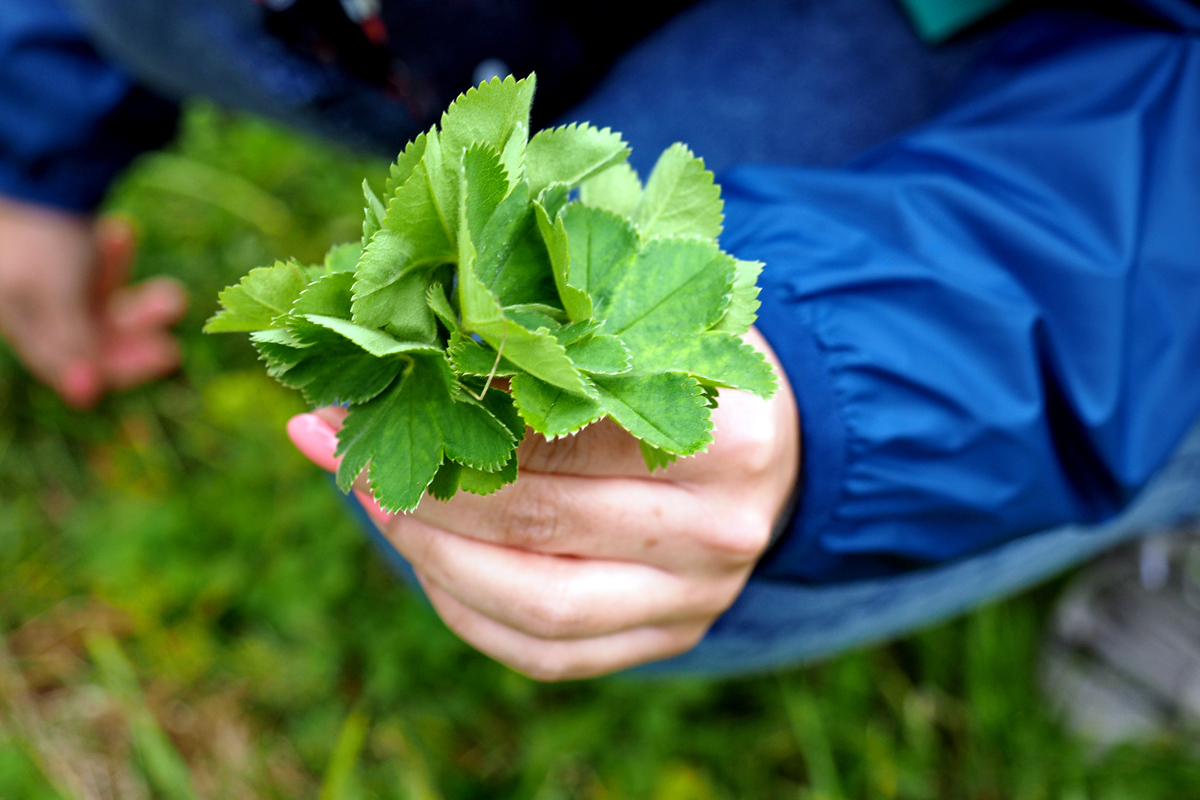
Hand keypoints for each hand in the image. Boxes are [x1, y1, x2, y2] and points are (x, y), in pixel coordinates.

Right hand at [0, 196, 187, 406]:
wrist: (32, 167)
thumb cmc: (39, 235)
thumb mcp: (53, 293)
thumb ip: (70, 341)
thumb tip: (84, 394)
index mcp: (20, 320)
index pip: (70, 364)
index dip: (116, 367)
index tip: (165, 355)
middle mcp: (33, 305)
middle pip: (92, 338)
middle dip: (136, 335)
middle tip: (177, 340)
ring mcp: (49, 279)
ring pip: (103, 305)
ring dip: (138, 301)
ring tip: (171, 294)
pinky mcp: (63, 251)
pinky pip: (97, 268)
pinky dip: (113, 257)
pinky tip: (120, 232)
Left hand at [288, 329, 799, 679]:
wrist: (775, 450)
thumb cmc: (687, 370)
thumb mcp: (646, 325)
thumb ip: (555, 329)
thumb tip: (407, 335)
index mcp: (727, 435)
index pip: (568, 431)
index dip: (461, 413)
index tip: (383, 390)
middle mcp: (718, 530)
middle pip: (541, 522)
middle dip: (426, 487)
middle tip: (356, 450)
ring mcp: (695, 599)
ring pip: (537, 606)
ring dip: (432, 556)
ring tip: (376, 502)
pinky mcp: (666, 640)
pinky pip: (547, 654)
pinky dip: (468, 611)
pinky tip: (424, 560)